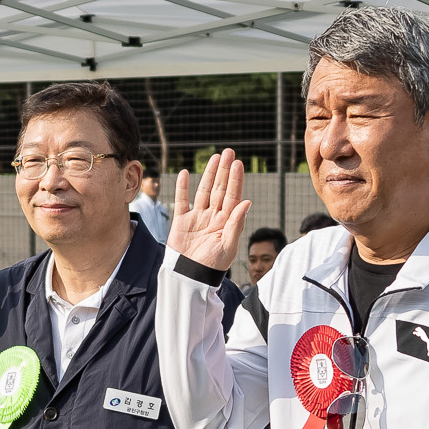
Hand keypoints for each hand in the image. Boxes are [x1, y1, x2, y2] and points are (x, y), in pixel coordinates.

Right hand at [169, 148, 252, 271]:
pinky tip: (185, 173)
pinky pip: (182, 201)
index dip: (235, 180)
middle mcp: (213, 217)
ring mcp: (198, 217)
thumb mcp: (228, 246)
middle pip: (220, 189)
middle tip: (228, 152)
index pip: (233, 196)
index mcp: (226, 222)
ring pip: (204, 191)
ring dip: (209, 174)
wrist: (190, 276)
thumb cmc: (212, 265)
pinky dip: (183, 187)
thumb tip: (247, 202)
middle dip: (225, 171)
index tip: (238, 164)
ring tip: (215, 158)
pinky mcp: (182, 222)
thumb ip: (236, 224)